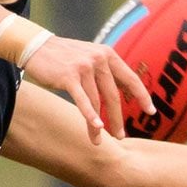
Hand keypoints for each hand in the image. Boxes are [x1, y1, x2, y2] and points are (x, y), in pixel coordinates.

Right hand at [25, 37, 148, 142]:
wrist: (35, 46)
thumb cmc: (63, 56)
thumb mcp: (89, 56)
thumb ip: (105, 70)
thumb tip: (121, 90)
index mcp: (108, 54)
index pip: (130, 79)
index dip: (142, 96)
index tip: (151, 111)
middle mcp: (99, 59)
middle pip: (113, 95)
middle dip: (118, 118)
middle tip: (121, 136)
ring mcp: (84, 67)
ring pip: (97, 102)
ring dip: (98, 125)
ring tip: (97, 141)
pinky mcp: (69, 76)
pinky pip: (83, 100)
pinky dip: (90, 116)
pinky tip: (96, 127)